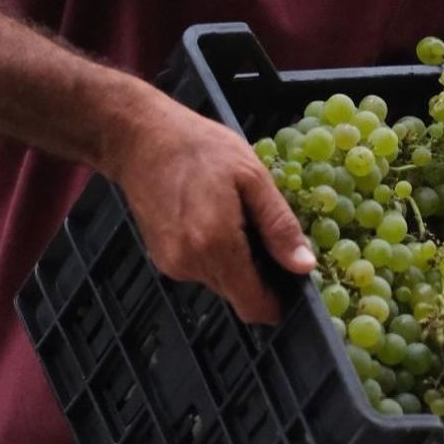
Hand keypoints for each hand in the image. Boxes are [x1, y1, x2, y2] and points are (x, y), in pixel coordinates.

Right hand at [106, 95, 314, 324]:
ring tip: (236, 219)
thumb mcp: (252, 177)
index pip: (254, 305)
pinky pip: (201, 270)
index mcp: (216, 246)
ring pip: (221, 283)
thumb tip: (304, 267)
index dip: (278, 300)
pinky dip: (215, 255)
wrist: (140, 138)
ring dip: (237, 263)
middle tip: (265, 233)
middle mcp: (191, 265)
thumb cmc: (200, 148)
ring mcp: (172, 264)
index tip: (292, 279)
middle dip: (259, 275)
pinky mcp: (161, 259)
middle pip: (239, 295)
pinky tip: (214, 220)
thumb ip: (279, 226)